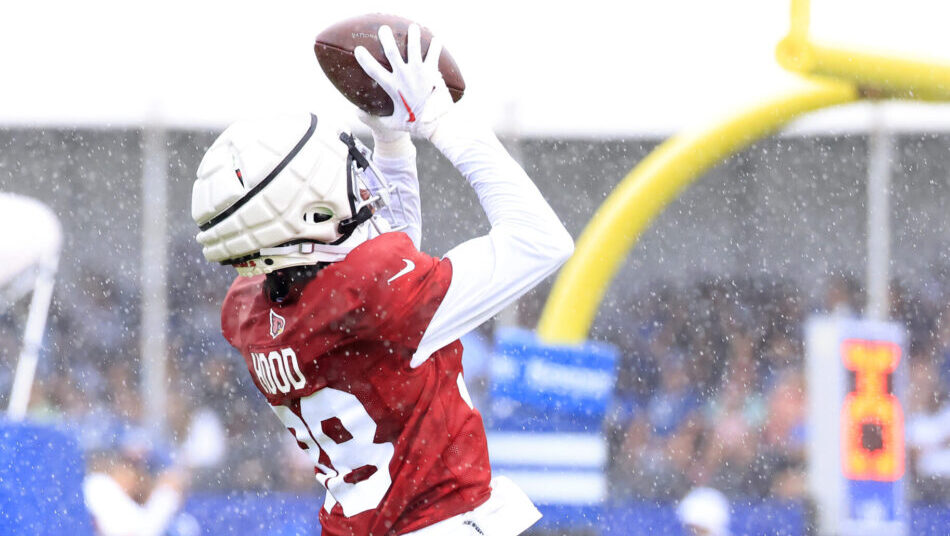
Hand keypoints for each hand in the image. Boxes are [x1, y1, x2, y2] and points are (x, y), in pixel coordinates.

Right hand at [354, 24, 453, 138]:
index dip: (364, 58)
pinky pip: (433, 54)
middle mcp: (404, 76)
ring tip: (412, 27)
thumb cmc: (415, 124)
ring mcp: (418, 72)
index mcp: (392, 87)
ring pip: (414, 48)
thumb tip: (360, 115)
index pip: (373, 70)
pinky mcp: (432, 72)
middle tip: (383, 29)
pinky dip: (435, 46)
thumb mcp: (393, 124)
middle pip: (392, 52)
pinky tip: (436, 39)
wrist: (436, 123)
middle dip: (386, 38)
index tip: (358, 49)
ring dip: (413, 36)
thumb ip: (378, 119)